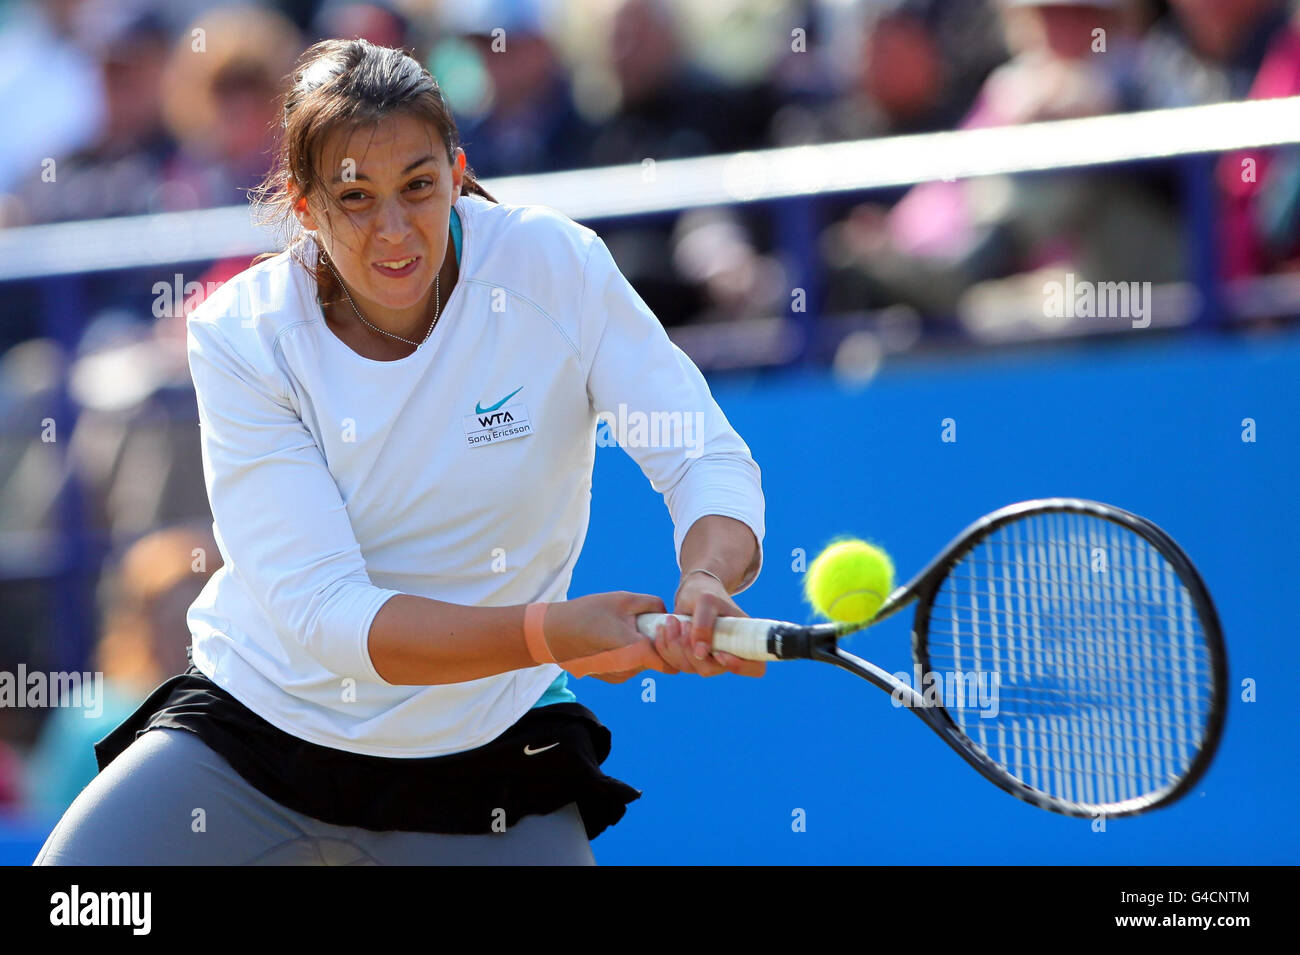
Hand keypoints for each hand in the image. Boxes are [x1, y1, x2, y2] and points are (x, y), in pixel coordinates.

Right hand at [542, 592, 678, 681]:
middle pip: (657, 661)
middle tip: (649, 622)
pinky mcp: (609, 676)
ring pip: (643, 662)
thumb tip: (667, 614)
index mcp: (635, 652)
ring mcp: (618, 676)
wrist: (552, 633)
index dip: (677, 648)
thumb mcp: (623, 599)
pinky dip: (629, 653)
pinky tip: (614, 636)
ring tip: (627, 627)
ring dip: (642, 648)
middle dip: (658, 644)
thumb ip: (652, 604)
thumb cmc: (587, 613)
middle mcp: (629, 670)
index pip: (671, 663)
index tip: (671, 629)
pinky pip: (629, 665)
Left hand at [653, 572, 764, 677]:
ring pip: (689, 668)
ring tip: (672, 620)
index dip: (739, 666)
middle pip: (711, 670)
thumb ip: (704, 625)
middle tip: (684, 624)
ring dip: (675, 645)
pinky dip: (665, 647)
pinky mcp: (689, 660)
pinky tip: (663, 629)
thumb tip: (700, 653)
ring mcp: (708, 660)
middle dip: (691, 649)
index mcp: (745, 641)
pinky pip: (674, 664)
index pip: (755, 668)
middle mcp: (728, 655)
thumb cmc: (707, 594)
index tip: (720, 653)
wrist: (694, 593)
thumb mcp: (706, 601)